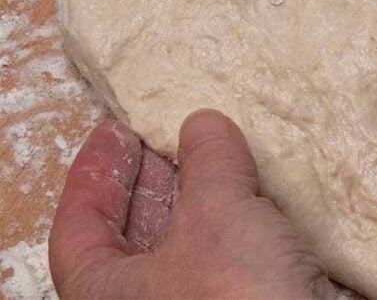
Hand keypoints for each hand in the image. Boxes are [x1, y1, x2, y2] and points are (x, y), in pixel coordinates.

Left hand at [49, 110, 333, 298]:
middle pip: (135, 235)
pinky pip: (231, 259)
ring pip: (191, 247)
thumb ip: (207, 161)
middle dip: (158, 182)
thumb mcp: (217, 211)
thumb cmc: (234, 293)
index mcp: (105, 293)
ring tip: (228, 156)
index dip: (95, 174)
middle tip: (175, 134)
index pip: (79, 227)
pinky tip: (266, 197)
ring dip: (208, 201)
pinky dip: (243, 224)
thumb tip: (203, 125)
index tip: (116, 131)